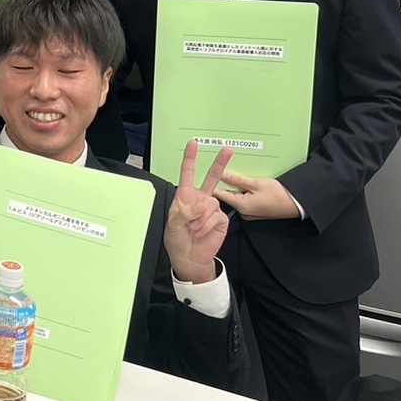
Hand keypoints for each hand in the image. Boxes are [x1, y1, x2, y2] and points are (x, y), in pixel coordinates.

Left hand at [164, 141, 232, 283]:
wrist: (190, 257)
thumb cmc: (177, 240)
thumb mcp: (173, 226)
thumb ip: (184, 213)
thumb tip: (199, 205)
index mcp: (184, 197)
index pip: (187, 174)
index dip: (190, 159)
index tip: (193, 144)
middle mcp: (199, 200)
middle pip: (210, 178)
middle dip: (219, 164)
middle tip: (228, 150)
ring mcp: (211, 209)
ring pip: (211, 203)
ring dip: (200, 218)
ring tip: (194, 228)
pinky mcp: (221, 219)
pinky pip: (216, 216)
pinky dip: (207, 225)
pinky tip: (202, 231)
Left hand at [215, 169, 301, 221]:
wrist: (297, 204)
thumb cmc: (279, 195)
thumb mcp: (257, 183)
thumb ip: (237, 180)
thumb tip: (222, 175)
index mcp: (241, 206)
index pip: (220, 195)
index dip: (214, 184)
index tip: (209, 174)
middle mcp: (243, 212)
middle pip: (228, 195)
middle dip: (225, 183)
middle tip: (223, 170)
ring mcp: (249, 213)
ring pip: (236, 196)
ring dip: (235, 186)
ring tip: (235, 174)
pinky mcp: (255, 211)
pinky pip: (244, 199)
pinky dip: (243, 191)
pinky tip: (245, 182)